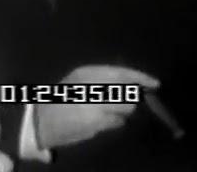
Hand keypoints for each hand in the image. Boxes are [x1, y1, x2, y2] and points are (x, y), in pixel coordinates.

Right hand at [35, 65, 159, 148]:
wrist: (41, 120)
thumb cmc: (61, 98)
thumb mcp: (78, 80)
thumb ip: (102, 79)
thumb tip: (131, 83)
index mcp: (87, 72)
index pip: (121, 72)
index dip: (140, 77)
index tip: (155, 83)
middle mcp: (93, 86)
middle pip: (128, 94)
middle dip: (128, 101)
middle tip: (117, 104)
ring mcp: (95, 105)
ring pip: (125, 111)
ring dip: (120, 113)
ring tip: (103, 113)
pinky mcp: (95, 123)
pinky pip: (117, 123)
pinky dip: (112, 123)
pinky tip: (98, 122)